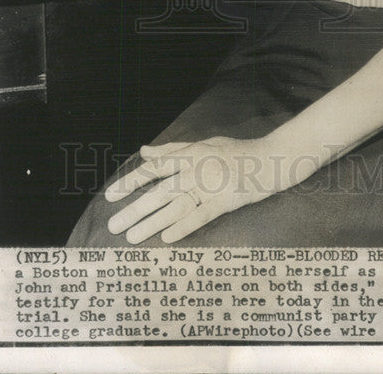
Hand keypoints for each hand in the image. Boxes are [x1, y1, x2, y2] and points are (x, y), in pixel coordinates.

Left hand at [104, 137, 308, 243]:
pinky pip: (202, 215)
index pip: (155, 168)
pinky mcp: (226, 200)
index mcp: (191, 153)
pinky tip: (167, 237)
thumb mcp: (204, 144)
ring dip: (152, 222)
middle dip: (135, 209)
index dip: (131, 181)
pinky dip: (184, 226)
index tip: (110, 195)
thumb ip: (173, 149)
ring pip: (177, 206)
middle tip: (113, 225)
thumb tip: (144, 151)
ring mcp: (212, 185)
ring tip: (132, 237)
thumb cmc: (236, 152)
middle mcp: (198, 168)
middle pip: (161, 191)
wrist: (271, 159)